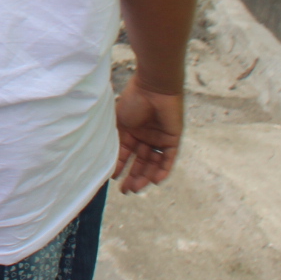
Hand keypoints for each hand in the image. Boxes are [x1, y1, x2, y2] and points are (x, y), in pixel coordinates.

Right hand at [113, 75, 183, 193]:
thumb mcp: (118, 123)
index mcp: (131, 131)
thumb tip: (108, 160)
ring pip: (153, 163)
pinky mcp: (172, 139)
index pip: (126, 154)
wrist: (153, 88)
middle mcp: (145, 137)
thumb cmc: (132, 101)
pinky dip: (162, 170)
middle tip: (126, 191)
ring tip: (136, 188)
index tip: (113, 179)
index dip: (120, 167)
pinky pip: (168, 159)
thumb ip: (116, 141)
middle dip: (133, 176)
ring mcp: (159, 139)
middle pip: (140, 161)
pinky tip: (154, 181)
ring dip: (145, 176)